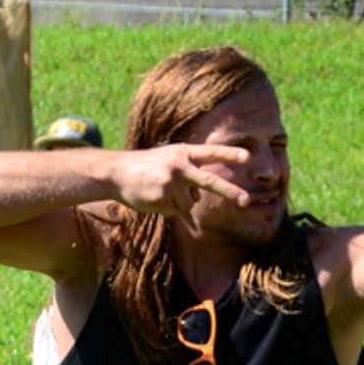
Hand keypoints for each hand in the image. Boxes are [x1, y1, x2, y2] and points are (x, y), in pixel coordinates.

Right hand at [111, 144, 254, 218]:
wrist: (116, 172)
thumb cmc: (148, 166)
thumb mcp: (170, 159)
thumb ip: (190, 172)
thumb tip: (200, 197)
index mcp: (183, 153)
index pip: (210, 153)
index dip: (229, 155)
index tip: (247, 156)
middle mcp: (179, 166)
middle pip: (209, 181)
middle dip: (229, 191)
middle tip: (246, 200)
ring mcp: (169, 183)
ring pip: (189, 204)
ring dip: (178, 203)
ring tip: (161, 190)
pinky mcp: (160, 198)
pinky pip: (174, 212)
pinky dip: (166, 208)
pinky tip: (153, 197)